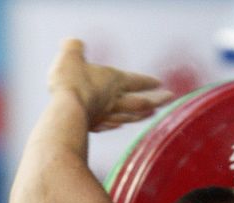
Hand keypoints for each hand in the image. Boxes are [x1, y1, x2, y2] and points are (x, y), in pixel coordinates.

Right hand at [48, 38, 174, 131]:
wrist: (64, 112)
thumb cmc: (70, 81)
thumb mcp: (70, 55)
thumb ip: (74, 48)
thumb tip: (75, 43)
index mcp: (114, 81)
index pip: (136, 80)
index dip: (148, 81)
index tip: (160, 83)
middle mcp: (115, 100)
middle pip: (141, 101)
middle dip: (157, 99)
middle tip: (169, 98)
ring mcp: (107, 116)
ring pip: (130, 116)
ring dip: (142, 114)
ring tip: (151, 114)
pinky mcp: (95, 127)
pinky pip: (111, 125)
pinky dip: (118, 124)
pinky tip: (119, 125)